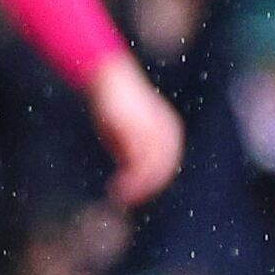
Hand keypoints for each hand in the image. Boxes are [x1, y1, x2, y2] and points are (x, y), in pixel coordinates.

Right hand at [88, 56, 184, 204]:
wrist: (106, 76)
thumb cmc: (113, 102)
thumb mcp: (123, 129)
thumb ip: (130, 148)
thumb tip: (129, 172)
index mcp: (169, 129)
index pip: (167, 162)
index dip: (152, 181)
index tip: (135, 193)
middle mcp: (168, 130)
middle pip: (164, 167)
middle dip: (147, 187)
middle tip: (127, 198)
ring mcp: (156, 131)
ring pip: (155, 169)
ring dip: (139, 187)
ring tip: (122, 196)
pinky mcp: (141, 131)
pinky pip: (140, 164)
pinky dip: (131, 180)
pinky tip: (119, 188)